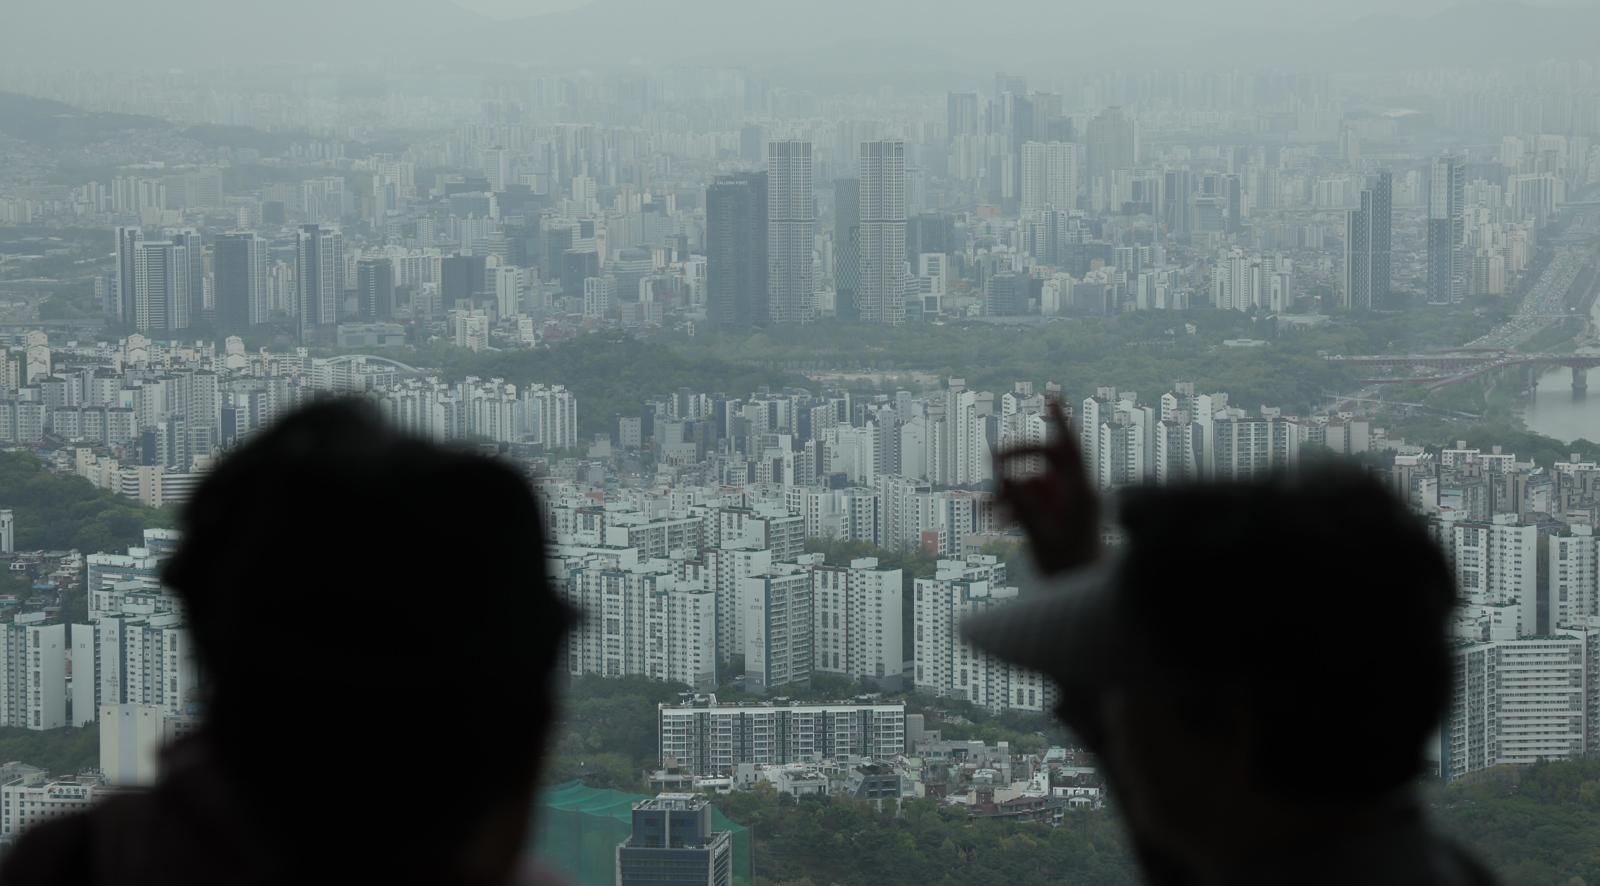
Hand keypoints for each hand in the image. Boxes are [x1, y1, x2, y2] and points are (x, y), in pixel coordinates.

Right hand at [992, 397, 1100, 575]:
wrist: (1081, 592)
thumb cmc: (1069, 570)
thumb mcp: (1041, 538)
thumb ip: (1024, 507)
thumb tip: (1005, 476)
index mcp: (1082, 493)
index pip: (1071, 448)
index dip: (1060, 421)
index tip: (1051, 395)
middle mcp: (1076, 492)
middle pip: (1046, 457)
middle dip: (1017, 458)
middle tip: (991, 460)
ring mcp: (1065, 502)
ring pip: (1033, 480)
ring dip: (1008, 491)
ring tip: (986, 513)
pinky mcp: (1056, 514)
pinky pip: (1031, 499)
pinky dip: (1012, 505)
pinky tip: (995, 521)